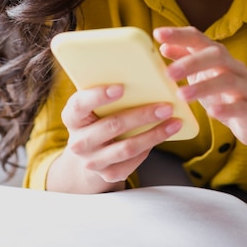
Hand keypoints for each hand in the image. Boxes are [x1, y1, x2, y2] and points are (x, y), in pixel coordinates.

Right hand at [57, 84, 181, 191]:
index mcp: (72, 116)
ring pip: (127, 147)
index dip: (98, 96)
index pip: (80, 105)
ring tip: (174, 122)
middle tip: (166, 106)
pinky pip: (133, 161)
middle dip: (142, 115)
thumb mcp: (95, 103)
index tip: (121, 88)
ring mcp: (92, 161)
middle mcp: (78, 141)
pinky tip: (164, 134)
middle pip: (112, 126)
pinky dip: (150, 147)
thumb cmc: (98, 115)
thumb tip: (143, 72)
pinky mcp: (108, 174)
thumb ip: (110, 90)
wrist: (90, 151)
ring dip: (154, 134)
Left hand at [154, 25, 246, 148]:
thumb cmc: (224, 96)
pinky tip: (212, 112)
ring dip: (203, 86)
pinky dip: (226, 109)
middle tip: (169, 73)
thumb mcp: (203, 75)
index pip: (199, 38)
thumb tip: (163, 47)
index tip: (158, 34)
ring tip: (182, 95)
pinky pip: (240, 107)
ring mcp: (245, 87)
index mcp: (218, 57)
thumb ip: (185, 60)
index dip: (179, 35)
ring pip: (227, 80)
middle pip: (216, 55)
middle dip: (191, 62)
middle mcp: (234, 67)